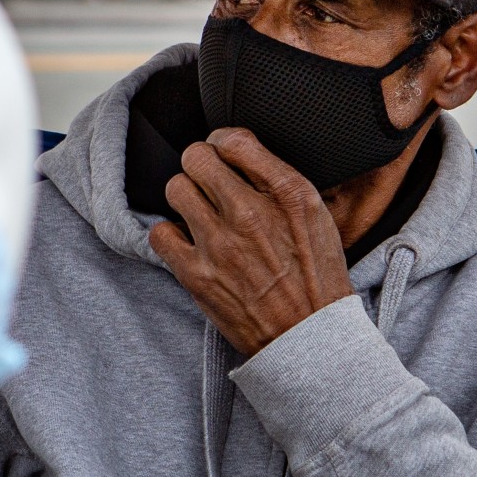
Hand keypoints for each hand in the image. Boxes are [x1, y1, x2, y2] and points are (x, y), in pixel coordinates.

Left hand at [150, 128, 352, 356]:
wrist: (309, 337)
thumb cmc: (316, 277)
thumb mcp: (316, 215)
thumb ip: (281, 179)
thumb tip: (241, 151)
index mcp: (288, 194)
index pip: (234, 139)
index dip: (224, 143)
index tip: (225, 156)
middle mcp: (252, 214)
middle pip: (197, 157)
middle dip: (201, 164)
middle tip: (209, 182)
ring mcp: (220, 245)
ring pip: (175, 188)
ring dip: (186, 196)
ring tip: (200, 212)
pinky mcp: (197, 274)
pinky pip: (160, 232)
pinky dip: (171, 234)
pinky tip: (190, 241)